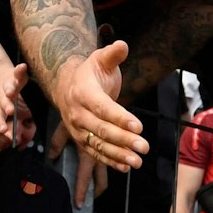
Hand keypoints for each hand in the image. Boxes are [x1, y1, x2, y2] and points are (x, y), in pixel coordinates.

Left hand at [0, 61, 31, 156]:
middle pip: (2, 104)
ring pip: (8, 89)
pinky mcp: (13, 76)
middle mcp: (0, 99)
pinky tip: (22, 67)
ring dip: (10, 89)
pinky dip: (19, 70)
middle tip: (9, 111)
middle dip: (5, 107)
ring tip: (10, 91)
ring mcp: (6, 87)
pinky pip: (18, 73)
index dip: (1, 124)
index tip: (6, 133)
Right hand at [47, 40, 146, 204]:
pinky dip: (110, 162)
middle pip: (102, 129)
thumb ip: (113, 54)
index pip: (103, 107)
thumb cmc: (91, 73)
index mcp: (83, 92)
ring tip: (137, 162)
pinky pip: (96, 153)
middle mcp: (78, 113)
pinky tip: (126, 167)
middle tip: (144, 146)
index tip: (139, 126)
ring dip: (119, 155)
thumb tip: (122, 45)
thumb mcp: (100, 60)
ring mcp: (78, 129)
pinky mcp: (82, 140)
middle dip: (124, 140)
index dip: (120, 118)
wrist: (67, 86)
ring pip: (99, 145)